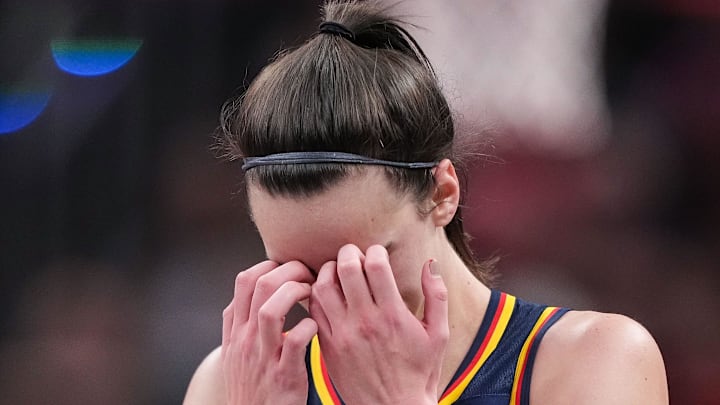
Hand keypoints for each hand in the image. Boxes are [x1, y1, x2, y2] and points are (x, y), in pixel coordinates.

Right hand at [222, 260, 317, 404]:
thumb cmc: (252, 388)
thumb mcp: (236, 354)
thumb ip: (243, 324)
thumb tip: (256, 294)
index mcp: (236, 332)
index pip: (244, 281)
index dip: (269, 265)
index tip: (289, 269)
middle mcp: (245, 340)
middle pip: (260, 286)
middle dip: (289, 270)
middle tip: (308, 274)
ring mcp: (263, 357)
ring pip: (271, 309)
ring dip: (296, 292)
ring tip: (312, 293)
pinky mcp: (283, 376)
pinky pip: (295, 341)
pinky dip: (308, 327)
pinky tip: (316, 326)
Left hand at [309, 244, 448, 404]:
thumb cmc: (419, 372)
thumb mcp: (438, 335)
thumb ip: (436, 296)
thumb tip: (430, 263)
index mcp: (393, 315)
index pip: (376, 265)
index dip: (375, 250)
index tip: (378, 253)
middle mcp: (365, 322)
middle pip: (346, 269)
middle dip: (349, 252)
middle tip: (354, 253)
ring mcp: (343, 334)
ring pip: (323, 286)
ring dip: (328, 270)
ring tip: (338, 270)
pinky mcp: (328, 345)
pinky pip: (313, 310)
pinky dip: (316, 294)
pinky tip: (328, 292)